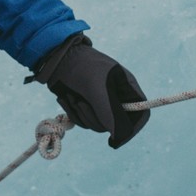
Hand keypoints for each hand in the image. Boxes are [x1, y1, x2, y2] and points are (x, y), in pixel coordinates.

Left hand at [33, 35, 149, 147]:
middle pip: (115, 124)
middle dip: (94, 118)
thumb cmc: (80, 66)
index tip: (118, 136)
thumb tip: (118, 136)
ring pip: (97, 125)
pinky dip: (72, 113)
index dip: (132, 127)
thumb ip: (108, 112)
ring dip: (81, 114)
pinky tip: (65, 98)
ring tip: (72, 96)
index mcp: (126, 87)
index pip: (140, 113)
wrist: (55, 59)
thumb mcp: (95, 88)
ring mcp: (100, 102)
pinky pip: (84, 122)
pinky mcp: (85, 106)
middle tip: (81, 103)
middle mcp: (115, 97)